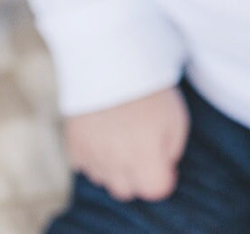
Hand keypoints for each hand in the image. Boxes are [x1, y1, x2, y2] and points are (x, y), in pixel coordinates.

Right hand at [63, 86, 188, 201]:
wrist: (111, 59)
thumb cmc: (149, 88)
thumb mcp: (176, 118)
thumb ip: (171, 152)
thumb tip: (164, 171)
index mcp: (145, 154)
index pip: (155, 190)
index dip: (163, 177)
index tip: (165, 162)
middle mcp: (115, 160)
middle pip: (127, 191)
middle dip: (137, 175)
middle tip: (142, 147)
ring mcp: (91, 154)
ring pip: (104, 180)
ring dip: (114, 167)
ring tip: (121, 137)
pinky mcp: (73, 144)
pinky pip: (83, 166)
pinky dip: (93, 157)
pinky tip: (102, 135)